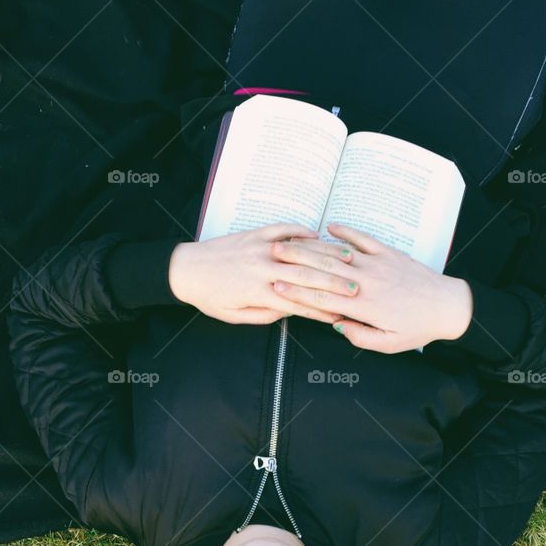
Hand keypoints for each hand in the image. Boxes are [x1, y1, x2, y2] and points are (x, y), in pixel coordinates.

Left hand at [167, 223, 358, 324]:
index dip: (323, 309)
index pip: (300, 303)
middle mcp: (264, 268)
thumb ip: (266, 314)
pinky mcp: (256, 233)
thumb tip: (290, 310)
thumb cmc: (210, 297)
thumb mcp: (237, 316)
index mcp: (260, 292)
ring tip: (349, 260)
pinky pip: (284, 229)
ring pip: (301, 252)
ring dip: (327, 256)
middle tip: (358, 288)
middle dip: (335, 283)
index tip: (342, 314)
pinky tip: (319, 234)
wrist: (186, 270)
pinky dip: (302, 231)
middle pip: (308, 276)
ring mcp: (261, 247)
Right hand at [271, 220, 473, 351]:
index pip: (323, 298)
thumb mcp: (388, 343)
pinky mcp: (388, 253)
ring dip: (313, 247)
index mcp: (364, 307)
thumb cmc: (418, 328)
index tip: (277, 287)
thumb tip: (336, 325)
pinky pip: (363, 238)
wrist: (447, 306)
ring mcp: (377, 264)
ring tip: (291, 241)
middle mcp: (367, 282)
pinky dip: (345, 231)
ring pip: (339, 254)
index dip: (297, 293)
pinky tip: (328, 226)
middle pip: (324, 271)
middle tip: (272, 258)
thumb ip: (360, 336)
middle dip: (295, 265)